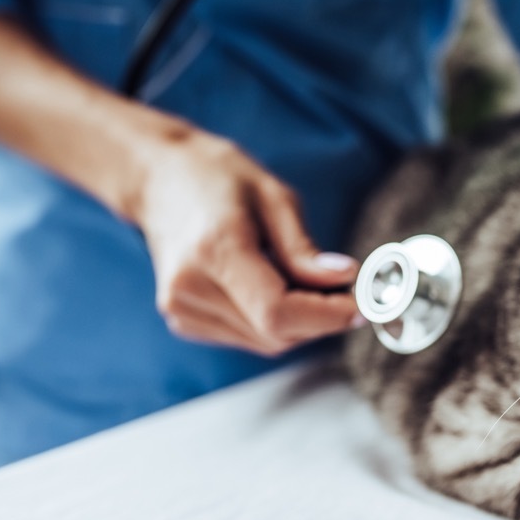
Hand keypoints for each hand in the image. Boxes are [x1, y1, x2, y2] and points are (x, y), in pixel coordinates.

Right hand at [132, 128, 361, 354]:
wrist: (158, 180)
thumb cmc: (215, 177)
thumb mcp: (273, 196)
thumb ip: (304, 249)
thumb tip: (344, 280)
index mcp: (214, 249)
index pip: (277, 312)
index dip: (326, 316)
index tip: (361, 306)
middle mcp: (190, 288)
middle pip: (275, 333)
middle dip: (320, 318)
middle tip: (344, 290)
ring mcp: (181, 309)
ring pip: (265, 342)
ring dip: (299, 322)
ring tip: (306, 282)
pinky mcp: (183, 320)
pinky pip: (247, 337)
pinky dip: (273, 322)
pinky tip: (273, 287)